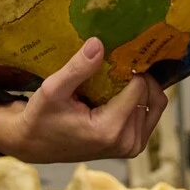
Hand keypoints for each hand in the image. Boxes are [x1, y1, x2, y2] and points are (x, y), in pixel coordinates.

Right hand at [0, 38, 168, 163]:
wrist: (35, 144)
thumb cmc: (41, 118)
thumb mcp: (52, 90)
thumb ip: (77, 68)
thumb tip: (98, 43)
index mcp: (109, 129)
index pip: (140, 86)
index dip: (129, 68)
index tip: (113, 59)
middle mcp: (126, 141)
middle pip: (149, 94)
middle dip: (135, 77)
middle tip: (112, 68)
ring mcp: (132, 146)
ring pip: (154, 103)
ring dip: (139, 88)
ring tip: (114, 81)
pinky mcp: (133, 146)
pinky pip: (151, 114)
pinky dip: (141, 99)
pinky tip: (120, 92)